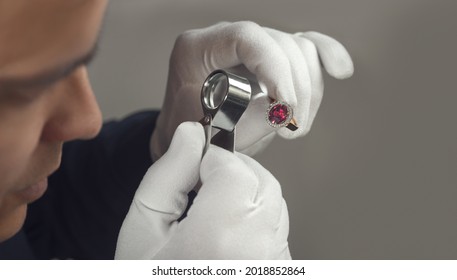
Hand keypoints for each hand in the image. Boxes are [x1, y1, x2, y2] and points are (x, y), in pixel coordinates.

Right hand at [116, 122, 289, 258]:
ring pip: (274, 204)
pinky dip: (257, 220)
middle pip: (262, 182)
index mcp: (220, 236)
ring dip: (246, 194)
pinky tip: (227, 235)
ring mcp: (275, 265)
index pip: (235, 169)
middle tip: (201, 184)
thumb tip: (191, 135)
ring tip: (212, 211)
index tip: (193, 165)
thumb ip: (168, 175)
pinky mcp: (280, 272)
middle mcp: (258, 251)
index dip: (212, 160)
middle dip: (233, 173)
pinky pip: (277, 230)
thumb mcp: (143, 229)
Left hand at [151, 21, 353, 158]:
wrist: (191, 143)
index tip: (286, 106)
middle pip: (278, 43)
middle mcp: (224, 40)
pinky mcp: (269, 59)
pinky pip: (304, 48)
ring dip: (309, 90)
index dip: (274, 68)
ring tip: (296, 127)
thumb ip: (246, 121)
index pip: (245, 37)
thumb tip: (284, 110)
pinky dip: (325, 57)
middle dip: (295, 89)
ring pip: (298, 50)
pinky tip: (341, 71)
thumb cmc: (193, 140)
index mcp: (197, 50)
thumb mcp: (210, 136)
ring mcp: (249, 48)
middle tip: (291, 130)